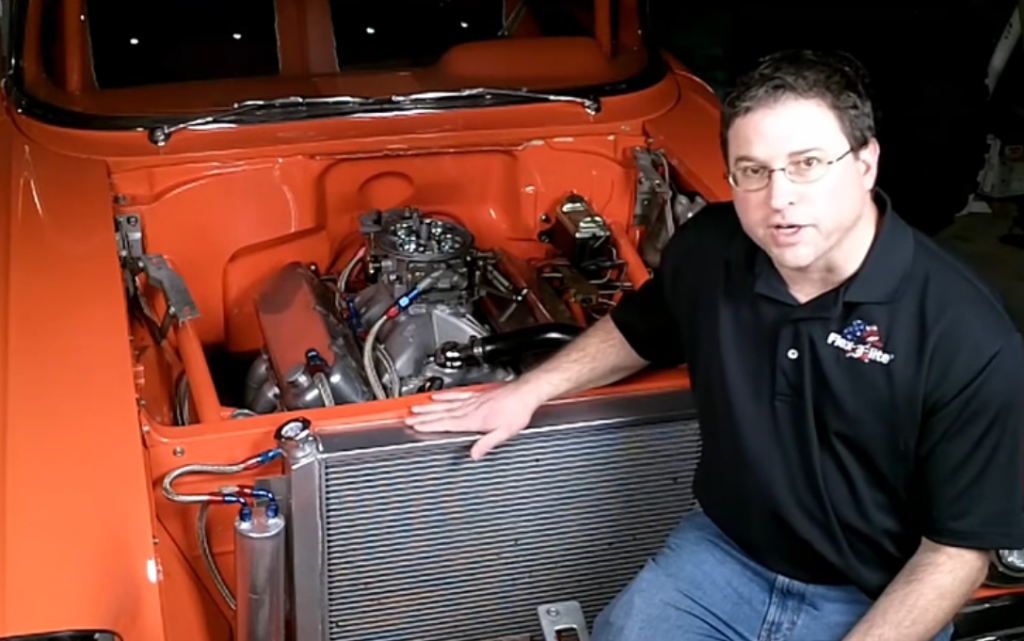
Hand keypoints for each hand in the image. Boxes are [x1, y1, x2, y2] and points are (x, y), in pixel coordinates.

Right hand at [403, 382, 543, 459]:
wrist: (525, 393)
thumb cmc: (517, 412)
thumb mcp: (505, 433)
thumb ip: (487, 443)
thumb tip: (474, 454)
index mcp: (474, 419)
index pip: (446, 423)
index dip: (429, 425)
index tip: (415, 426)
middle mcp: (470, 409)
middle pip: (442, 413)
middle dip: (424, 417)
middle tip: (408, 417)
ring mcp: (473, 400)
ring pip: (446, 404)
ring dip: (430, 407)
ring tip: (416, 408)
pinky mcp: (477, 395)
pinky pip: (457, 395)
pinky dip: (445, 396)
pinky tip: (438, 397)